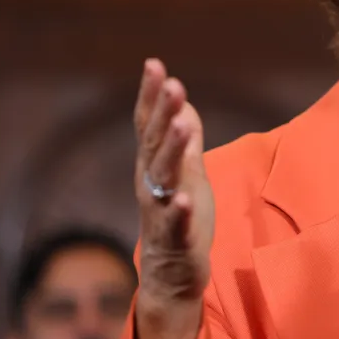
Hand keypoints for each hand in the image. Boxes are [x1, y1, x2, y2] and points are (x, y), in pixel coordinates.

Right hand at [132, 58, 214, 315]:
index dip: (150, 95)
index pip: (149, 124)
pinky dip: (177, 210)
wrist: (173, 275)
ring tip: (181, 123)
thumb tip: (184, 104)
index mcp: (155, 166)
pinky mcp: (176, 239)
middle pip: (156, 143)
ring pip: (164, 177)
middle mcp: (151, 184)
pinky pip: (175, 223)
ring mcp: (161, 211)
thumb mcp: (189, 172)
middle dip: (163, 112)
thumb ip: (186, 140)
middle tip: (172, 83)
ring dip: (172, 149)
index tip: (153, 63)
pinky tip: (183, 197)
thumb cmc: (180, 218)